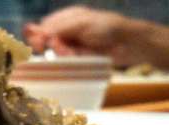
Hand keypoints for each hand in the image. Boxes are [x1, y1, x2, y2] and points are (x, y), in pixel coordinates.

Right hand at [23, 6, 152, 66]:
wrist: (130, 43)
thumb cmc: (108, 27)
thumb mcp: (82, 24)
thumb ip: (60, 28)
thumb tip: (38, 33)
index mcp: (68, 17)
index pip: (44, 27)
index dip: (38, 37)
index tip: (39, 45)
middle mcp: (69, 31)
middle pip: (50, 43)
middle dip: (57, 48)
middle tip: (67, 50)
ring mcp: (75, 46)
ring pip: (60, 55)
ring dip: (67, 56)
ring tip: (80, 54)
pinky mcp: (81, 59)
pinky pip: (70, 63)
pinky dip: (74, 62)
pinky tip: (84, 58)